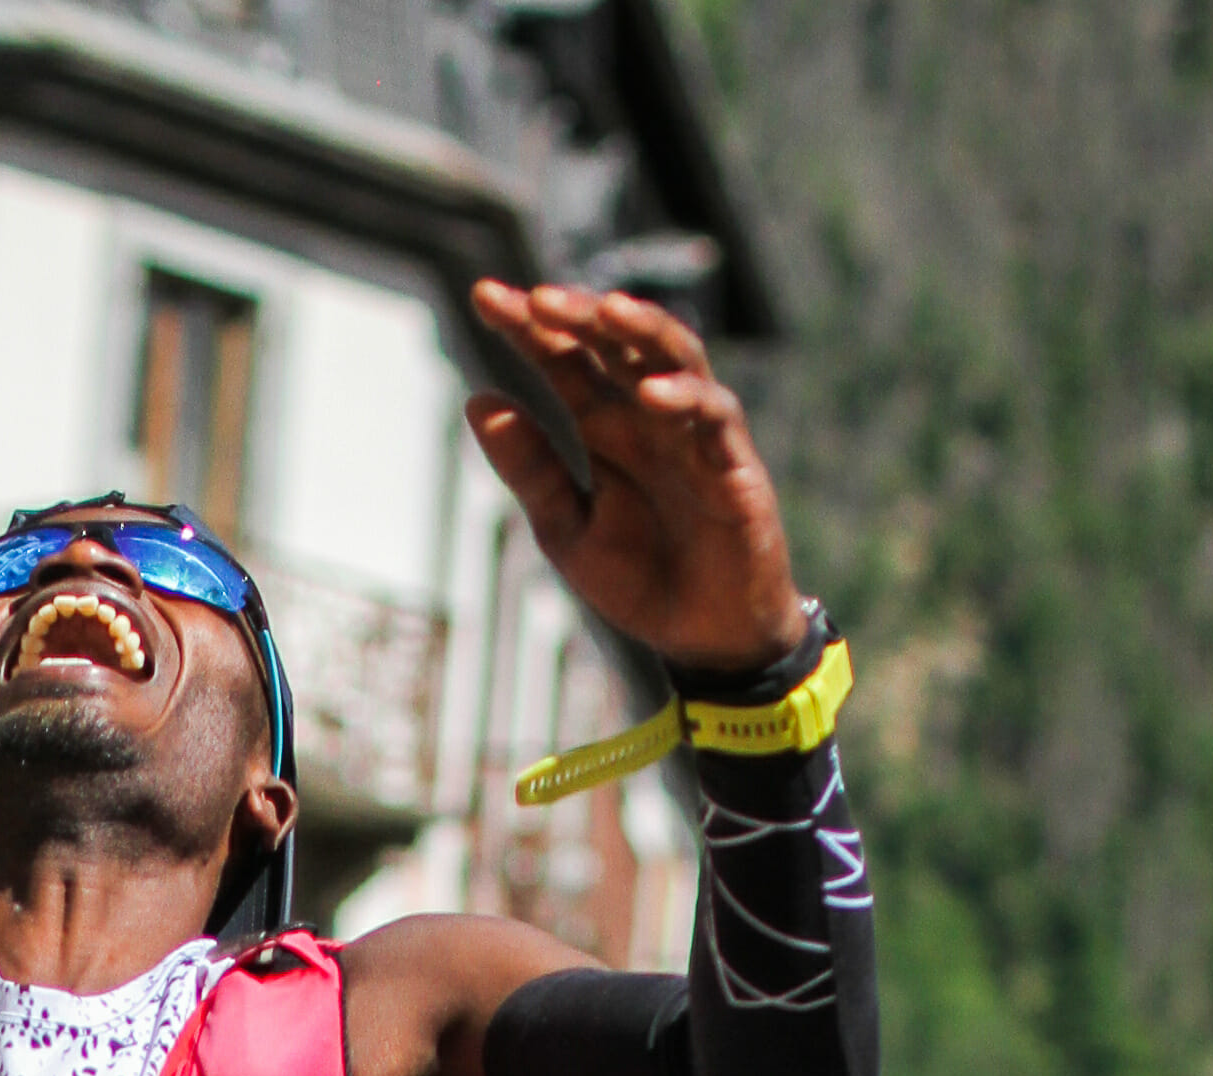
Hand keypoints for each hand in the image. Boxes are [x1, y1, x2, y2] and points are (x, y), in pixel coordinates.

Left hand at [464, 283, 805, 678]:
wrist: (704, 641)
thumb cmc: (641, 581)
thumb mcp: (567, 529)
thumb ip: (530, 468)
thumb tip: (477, 401)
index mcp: (606, 428)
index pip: (565, 360)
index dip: (528, 328)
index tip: (483, 299)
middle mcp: (649, 418)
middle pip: (616, 344)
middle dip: (579, 315)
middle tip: (536, 298)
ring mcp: (694, 434)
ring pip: (674, 356)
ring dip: (641, 329)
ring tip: (603, 311)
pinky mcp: (734, 464)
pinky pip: (714, 415)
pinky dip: (685, 398)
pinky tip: (649, 394)